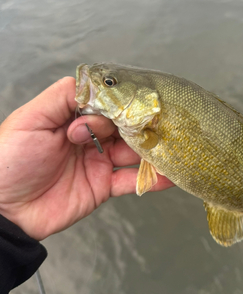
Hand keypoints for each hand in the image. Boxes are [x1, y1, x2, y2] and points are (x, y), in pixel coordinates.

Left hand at [0, 77, 173, 239]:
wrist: (4, 210)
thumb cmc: (10, 160)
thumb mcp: (31, 120)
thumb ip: (62, 97)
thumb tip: (96, 83)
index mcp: (72, 117)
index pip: (106, 104)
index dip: (121, 103)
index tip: (138, 103)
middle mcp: (89, 137)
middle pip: (123, 125)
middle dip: (142, 123)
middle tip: (164, 123)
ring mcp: (98, 161)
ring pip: (132, 151)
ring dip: (152, 148)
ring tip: (173, 144)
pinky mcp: (102, 187)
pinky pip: (131, 181)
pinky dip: (151, 179)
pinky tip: (170, 174)